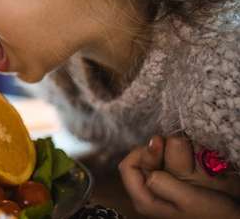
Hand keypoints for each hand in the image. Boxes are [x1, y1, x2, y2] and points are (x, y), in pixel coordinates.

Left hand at [119, 137, 239, 217]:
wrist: (236, 217)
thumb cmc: (213, 214)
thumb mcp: (187, 200)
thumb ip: (165, 182)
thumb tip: (149, 164)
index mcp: (145, 198)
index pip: (128, 166)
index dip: (142, 153)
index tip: (160, 145)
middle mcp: (152, 187)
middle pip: (145, 156)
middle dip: (164, 150)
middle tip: (185, 154)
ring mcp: (167, 179)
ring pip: (162, 152)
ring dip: (179, 150)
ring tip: (197, 161)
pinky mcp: (181, 175)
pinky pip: (178, 155)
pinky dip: (188, 152)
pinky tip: (201, 161)